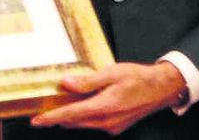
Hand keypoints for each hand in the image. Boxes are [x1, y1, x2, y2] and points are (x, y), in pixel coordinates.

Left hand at [31, 62, 185, 134]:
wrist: (162, 88)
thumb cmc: (139, 77)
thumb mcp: (112, 73)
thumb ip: (87, 81)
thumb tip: (66, 84)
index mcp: (104, 107)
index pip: (70, 114)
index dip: (51, 118)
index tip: (36, 120)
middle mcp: (107, 121)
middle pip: (74, 122)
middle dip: (58, 118)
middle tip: (44, 111)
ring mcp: (112, 126)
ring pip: (84, 124)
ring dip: (71, 117)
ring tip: (60, 107)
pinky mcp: (116, 126)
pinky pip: (94, 123)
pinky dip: (84, 116)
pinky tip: (84, 105)